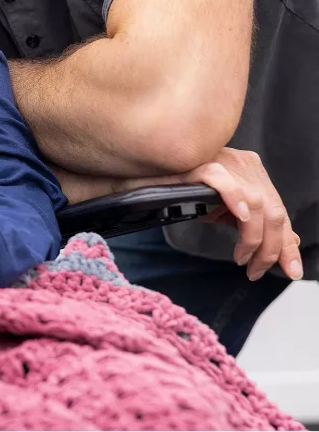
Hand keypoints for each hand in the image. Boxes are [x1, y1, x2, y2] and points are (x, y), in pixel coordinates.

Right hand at [113, 147, 301, 281]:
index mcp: (249, 170)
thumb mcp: (224, 212)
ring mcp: (221, 161)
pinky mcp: (199, 165)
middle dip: (272, 248)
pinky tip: (238, 221)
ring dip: (254, 239)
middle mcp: (240, 163)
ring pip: (255, 204)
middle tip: (256, 270)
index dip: (287, 243)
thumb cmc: (180, 195)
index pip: (279, 210)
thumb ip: (254, 224)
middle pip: (273, 210)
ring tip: (241, 258)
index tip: (290, 271)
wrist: (141, 183)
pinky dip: (235, 202)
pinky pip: (224, 182)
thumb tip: (289, 243)